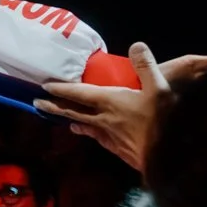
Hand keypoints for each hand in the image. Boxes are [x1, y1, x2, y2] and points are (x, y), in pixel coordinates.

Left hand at [35, 43, 206, 173]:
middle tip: (37, 103)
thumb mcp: (159, 88)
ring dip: (70, 121)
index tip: (44, 86)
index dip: (61, 89)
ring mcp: (109, 137)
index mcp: (110, 102)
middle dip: (54, 107)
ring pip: (84, 127)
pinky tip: (93, 135)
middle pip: (73, 112)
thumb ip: (146, 66)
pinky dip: (91, 134)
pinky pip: (98, 139)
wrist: (168, 160)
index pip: (78, 93)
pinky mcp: (118, 150)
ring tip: (63, 120)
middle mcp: (103, 119)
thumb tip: (136, 46)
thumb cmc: (162, 122)